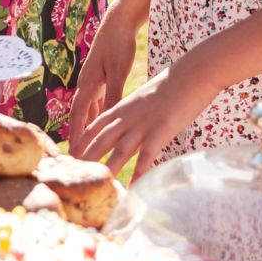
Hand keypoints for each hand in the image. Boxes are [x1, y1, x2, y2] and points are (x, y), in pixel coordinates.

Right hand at [68, 27, 135, 142]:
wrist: (118, 22)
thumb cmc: (118, 44)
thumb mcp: (117, 71)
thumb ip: (113, 93)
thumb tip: (110, 116)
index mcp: (87, 83)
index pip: (78, 115)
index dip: (76, 134)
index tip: (74, 152)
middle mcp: (86, 84)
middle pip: (80, 115)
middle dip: (79, 135)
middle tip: (78, 156)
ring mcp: (93, 81)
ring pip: (88, 109)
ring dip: (87, 126)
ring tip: (88, 145)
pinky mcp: (101, 77)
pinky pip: (97, 101)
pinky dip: (97, 114)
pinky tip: (102, 123)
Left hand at [71, 63, 210, 180]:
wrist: (191, 74)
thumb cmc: (171, 85)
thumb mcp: (144, 98)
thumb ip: (133, 113)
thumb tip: (130, 128)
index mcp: (122, 107)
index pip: (95, 125)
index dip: (82, 140)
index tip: (70, 154)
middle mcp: (128, 117)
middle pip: (101, 139)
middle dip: (87, 157)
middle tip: (75, 174)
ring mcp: (143, 124)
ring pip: (120, 149)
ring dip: (107, 168)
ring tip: (98, 184)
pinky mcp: (161, 131)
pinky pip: (147, 155)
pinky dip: (139, 172)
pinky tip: (133, 187)